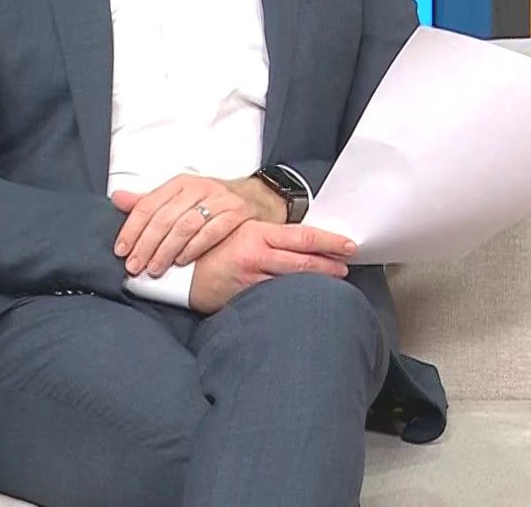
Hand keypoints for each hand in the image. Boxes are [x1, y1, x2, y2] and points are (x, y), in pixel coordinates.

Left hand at [110, 173, 279, 277]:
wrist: (258, 197)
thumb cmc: (212, 201)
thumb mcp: (180, 197)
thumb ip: (149, 201)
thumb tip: (117, 199)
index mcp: (180, 183)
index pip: (148, 205)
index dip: (132, 229)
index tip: (121, 250)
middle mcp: (199, 188)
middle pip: (165, 218)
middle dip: (146, 245)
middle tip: (135, 266)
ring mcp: (219, 200)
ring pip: (186, 225)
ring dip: (167, 250)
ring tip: (155, 268)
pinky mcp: (237, 213)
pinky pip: (212, 231)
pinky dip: (194, 247)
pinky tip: (182, 261)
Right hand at [186, 221, 358, 313]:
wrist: (182, 272)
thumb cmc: (215, 249)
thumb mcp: (244, 232)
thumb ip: (273, 236)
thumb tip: (307, 240)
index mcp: (258, 234)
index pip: (303, 237)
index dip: (329, 242)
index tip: (348, 245)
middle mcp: (256, 255)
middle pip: (303, 261)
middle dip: (329, 265)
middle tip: (345, 267)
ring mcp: (251, 278)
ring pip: (293, 280)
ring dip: (316, 281)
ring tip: (334, 282)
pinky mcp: (245, 297)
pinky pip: (275, 296)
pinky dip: (293, 296)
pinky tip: (306, 297)